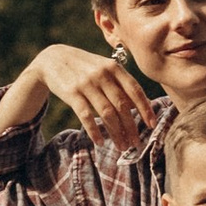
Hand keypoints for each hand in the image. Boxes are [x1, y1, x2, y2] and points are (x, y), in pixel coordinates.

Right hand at [6, 40, 150, 154]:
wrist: (53, 59)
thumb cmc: (84, 67)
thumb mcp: (104, 68)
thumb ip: (122, 83)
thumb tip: (142, 105)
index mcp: (114, 68)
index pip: (135, 90)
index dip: (145, 108)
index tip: (152, 125)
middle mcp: (102, 75)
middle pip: (122, 105)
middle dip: (131, 127)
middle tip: (136, 143)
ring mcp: (87, 84)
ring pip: (107, 113)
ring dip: (116, 133)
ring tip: (122, 146)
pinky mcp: (72, 94)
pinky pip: (86, 116)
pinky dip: (94, 131)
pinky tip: (100, 142)